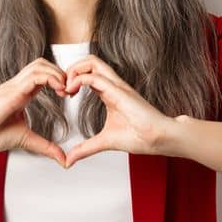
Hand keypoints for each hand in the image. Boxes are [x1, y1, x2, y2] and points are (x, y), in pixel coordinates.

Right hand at [0, 58, 70, 165]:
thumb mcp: (26, 140)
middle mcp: (16, 86)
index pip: (42, 75)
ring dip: (58, 74)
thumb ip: (46, 147)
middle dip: (61, 72)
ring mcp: (13, 86)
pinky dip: (52, 78)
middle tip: (71, 89)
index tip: (68, 95)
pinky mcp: (11, 91)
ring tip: (67, 90)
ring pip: (40, 65)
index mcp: (19, 94)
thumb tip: (63, 160)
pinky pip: (36, 75)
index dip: (59, 80)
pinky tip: (60, 90)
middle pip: (42, 64)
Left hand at [61, 54, 178, 166]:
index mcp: (108, 92)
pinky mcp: (119, 91)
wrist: (159, 139)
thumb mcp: (103, 142)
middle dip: (70, 69)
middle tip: (62, 88)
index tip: (63, 95)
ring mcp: (116, 86)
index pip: (88, 72)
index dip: (72, 79)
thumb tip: (69, 161)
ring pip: (92, 61)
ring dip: (73, 71)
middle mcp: (112, 85)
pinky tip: (71, 92)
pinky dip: (78, 80)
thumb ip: (85, 149)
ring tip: (66, 88)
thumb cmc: (139, 137)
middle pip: (89, 60)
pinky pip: (95, 77)